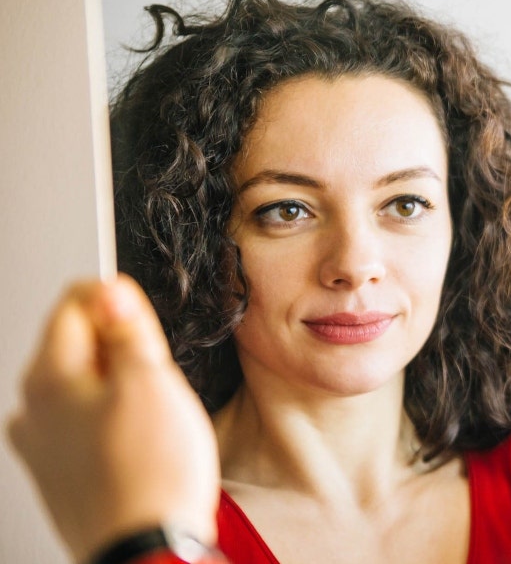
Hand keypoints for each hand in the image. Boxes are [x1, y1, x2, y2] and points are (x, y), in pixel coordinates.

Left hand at [7, 275, 219, 561]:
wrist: (146, 551)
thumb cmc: (151, 476)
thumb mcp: (152, 381)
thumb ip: (128, 330)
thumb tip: (112, 293)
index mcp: (47, 378)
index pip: (74, 303)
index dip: (117, 299)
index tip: (145, 317)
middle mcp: (32, 410)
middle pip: (78, 347)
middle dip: (123, 350)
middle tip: (158, 378)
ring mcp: (43, 446)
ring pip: (85, 389)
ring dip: (121, 389)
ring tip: (155, 420)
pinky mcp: (61, 475)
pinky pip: (88, 428)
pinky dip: (116, 425)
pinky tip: (142, 447)